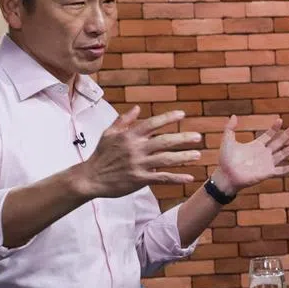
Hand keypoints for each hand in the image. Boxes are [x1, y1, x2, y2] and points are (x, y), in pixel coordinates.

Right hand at [79, 107, 202, 197]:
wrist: (90, 178)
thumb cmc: (100, 155)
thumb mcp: (109, 134)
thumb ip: (124, 120)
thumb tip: (137, 108)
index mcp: (129, 136)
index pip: (152, 123)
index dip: (168, 118)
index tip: (182, 114)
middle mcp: (136, 148)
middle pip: (164, 141)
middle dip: (183, 138)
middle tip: (198, 137)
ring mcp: (138, 164)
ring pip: (166, 159)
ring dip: (184, 157)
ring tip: (198, 155)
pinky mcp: (139, 179)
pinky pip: (162, 178)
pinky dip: (176, 177)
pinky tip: (189, 177)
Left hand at [214, 115, 288, 193]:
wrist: (226, 176)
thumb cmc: (226, 161)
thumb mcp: (228, 140)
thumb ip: (230, 128)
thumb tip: (234, 115)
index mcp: (256, 146)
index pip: (269, 135)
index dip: (274, 128)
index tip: (280, 120)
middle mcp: (264, 154)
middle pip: (279, 142)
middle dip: (287, 134)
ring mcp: (267, 164)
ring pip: (283, 154)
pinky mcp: (268, 173)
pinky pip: (281, 171)